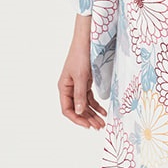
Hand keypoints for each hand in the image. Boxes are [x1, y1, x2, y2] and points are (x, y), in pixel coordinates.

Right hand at [58, 15, 106, 129]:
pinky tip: (103, 111)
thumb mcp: (81, 77)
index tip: (88, 125)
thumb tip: (79, 112)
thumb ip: (80, 95)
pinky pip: (89, 98)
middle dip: (88, 118)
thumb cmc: (80, 56)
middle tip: (99, 126)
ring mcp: (77, 86)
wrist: (87, 40)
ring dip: (93, 114)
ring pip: (84, 105)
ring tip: (102, 122)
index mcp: (63, 88)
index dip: (77, 119)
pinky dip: (96, 105)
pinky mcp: (85, 82)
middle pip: (77, 109)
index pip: (67, 109)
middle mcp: (69, 88)